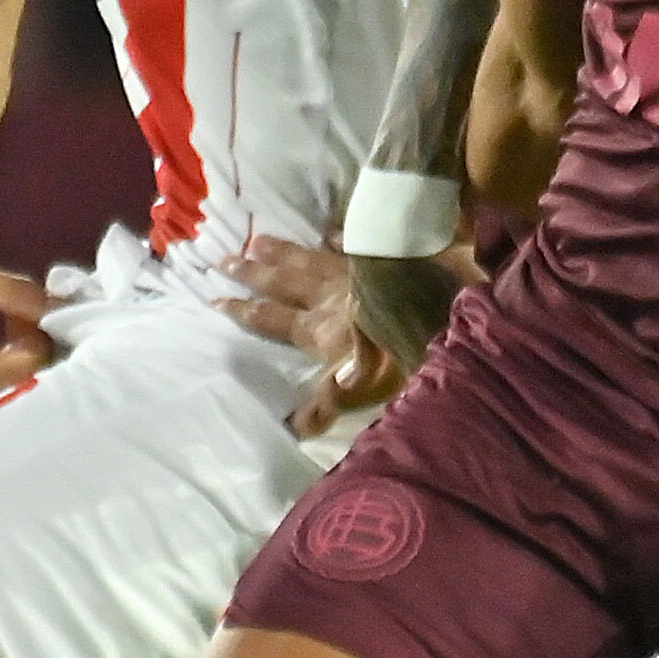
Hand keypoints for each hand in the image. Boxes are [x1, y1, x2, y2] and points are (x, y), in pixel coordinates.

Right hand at [216, 235, 413, 438]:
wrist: (442, 311)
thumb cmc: (401, 357)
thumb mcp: (362, 390)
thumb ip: (326, 405)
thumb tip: (293, 427)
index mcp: (319, 330)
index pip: (273, 319)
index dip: (244, 310)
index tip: (216, 299)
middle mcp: (328, 297)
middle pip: (284, 283)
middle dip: (252, 273)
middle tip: (223, 259)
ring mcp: (354, 272)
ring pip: (309, 258)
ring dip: (282, 250)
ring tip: (258, 239)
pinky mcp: (380, 258)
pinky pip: (351, 244)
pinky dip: (336, 236)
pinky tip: (326, 230)